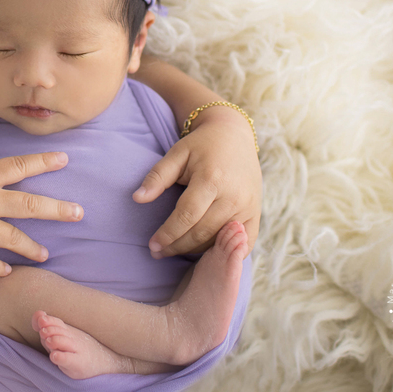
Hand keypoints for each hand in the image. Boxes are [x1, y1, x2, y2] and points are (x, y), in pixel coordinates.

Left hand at [133, 107, 260, 256]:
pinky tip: (203, 254)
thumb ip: (157, 176)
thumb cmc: (201, 145)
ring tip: (173, 251)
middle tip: (157, 253)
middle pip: (202, 232)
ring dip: (194, 251)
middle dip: (177, 246)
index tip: (152, 244)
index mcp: (212, 179)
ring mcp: (248, 207)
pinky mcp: (256, 214)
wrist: (234, 136)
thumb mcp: (177, 154)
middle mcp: (233, 197)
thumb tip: (137, 198)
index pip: (186, 216)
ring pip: (219, 240)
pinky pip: (241, 243)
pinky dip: (223, 252)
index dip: (168, 233)